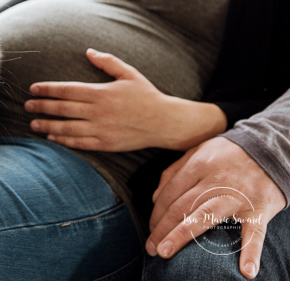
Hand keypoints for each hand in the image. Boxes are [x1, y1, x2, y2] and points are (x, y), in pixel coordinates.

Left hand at [24, 49, 226, 150]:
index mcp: (102, 92)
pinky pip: (80, 143)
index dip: (48, 89)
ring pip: (67, 128)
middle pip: (63, 108)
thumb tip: (88, 51)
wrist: (165, 122)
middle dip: (42, 106)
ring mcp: (101, 129)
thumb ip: (107, 62)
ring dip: (48, 125)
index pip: (67, 89)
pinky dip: (64, 140)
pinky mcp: (106, 144)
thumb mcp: (129, 73)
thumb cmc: (146, 95)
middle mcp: (99, 111)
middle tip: (26, 106)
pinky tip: (52, 137)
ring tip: (33, 123)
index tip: (33, 88)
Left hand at [147, 137, 286, 278]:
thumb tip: (154, 197)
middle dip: (163, 228)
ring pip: (205, 217)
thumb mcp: (198, 151)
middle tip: (151, 246)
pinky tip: (245, 271)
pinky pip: (255, 233)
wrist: (269, 149)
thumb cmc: (227, 154)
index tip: (150, 228)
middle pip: (182, 206)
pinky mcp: (259, 208)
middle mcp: (216, 180)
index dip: (157, 212)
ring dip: (182, 235)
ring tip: (165, 252)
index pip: (171, 192)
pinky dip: (251, 252)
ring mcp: (238, 195)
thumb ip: (174, 172)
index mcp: (199, 165)